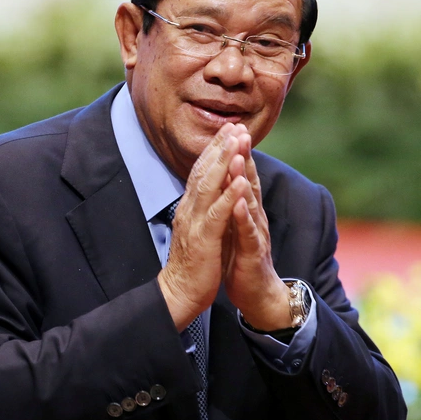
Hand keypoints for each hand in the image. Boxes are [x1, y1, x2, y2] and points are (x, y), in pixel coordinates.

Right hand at [158, 123, 251, 330]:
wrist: (179, 294)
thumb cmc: (192, 264)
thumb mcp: (197, 229)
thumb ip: (201, 208)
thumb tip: (208, 191)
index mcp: (190, 207)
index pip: (201, 171)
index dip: (214, 149)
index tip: (228, 130)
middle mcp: (189, 209)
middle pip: (204, 171)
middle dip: (220, 146)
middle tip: (235, 125)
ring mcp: (195, 223)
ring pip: (209, 186)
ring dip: (225, 162)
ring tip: (238, 142)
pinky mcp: (203, 239)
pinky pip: (217, 214)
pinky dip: (229, 196)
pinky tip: (241, 181)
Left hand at [223, 135, 292, 331]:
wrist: (257, 293)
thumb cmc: (244, 258)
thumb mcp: (236, 224)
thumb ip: (234, 201)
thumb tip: (227, 178)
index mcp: (247, 208)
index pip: (242, 175)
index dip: (236, 151)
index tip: (230, 128)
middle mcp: (254, 216)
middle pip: (248, 180)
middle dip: (244, 155)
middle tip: (239, 130)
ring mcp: (255, 232)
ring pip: (249, 202)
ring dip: (244, 179)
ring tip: (238, 158)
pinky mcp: (253, 252)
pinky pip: (248, 232)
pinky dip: (243, 217)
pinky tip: (238, 204)